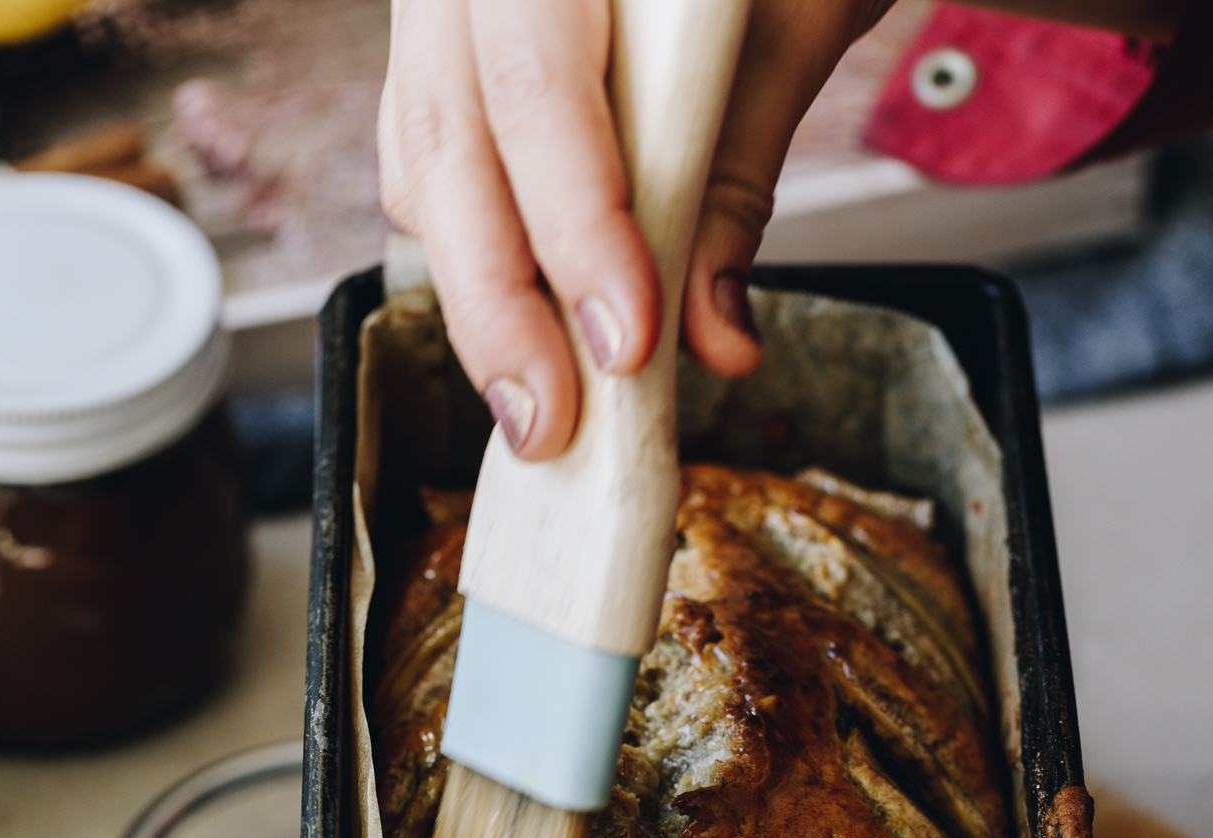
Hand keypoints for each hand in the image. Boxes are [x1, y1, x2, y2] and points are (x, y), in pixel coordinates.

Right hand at [379, 0, 892, 460]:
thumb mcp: (792, 25)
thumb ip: (734, 182)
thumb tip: (712, 337)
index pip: (537, 89)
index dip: (575, 229)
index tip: (622, 342)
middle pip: (449, 143)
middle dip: (498, 306)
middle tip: (548, 422)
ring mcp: (443, 5)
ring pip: (420, 162)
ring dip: (474, 300)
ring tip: (533, 406)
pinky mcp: (442, 54)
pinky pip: (424, 159)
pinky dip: (466, 254)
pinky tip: (514, 326)